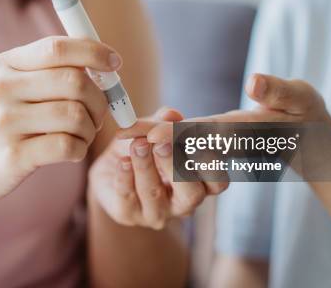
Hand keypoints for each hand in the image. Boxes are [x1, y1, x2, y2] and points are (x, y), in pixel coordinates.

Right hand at [0, 36, 120, 204]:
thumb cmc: (3, 122)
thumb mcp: (14, 86)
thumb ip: (51, 70)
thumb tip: (104, 61)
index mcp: (5, 64)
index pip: (57, 47)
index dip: (94, 52)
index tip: (115, 62)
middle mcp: (2, 89)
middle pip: (74, 81)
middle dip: (99, 99)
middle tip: (99, 113)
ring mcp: (5, 123)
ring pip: (76, 115)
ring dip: (91, 127)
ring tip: (84, 134)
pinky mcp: (13, 156)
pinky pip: (67, 146)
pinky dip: (81, 148)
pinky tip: (73, 150)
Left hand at [90, 107, 228, 229]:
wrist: (112, 166)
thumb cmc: (144, 147)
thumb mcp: (155, 130)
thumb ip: (164, 122)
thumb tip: (171, 114)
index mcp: (200, 183)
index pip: (218, 182)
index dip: (209, 163)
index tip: (192, 138)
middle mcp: (184, 202)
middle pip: (191, 193)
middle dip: (175, 165)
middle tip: (161, 144)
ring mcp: (157, 212)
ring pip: (154, 193)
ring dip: (145, 165)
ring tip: (137, 144)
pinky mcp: (129, 214)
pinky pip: (127, 197)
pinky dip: (125, 176)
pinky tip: (123, 161)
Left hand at [120, 74, 330, 178]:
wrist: (309, 142)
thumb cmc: (307, 114)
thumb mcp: (300, 97)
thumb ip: (279, 90)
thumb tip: (253, 82)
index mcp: (249, 133)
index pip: (211, 135)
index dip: (180, 136)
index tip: (150, 136)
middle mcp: (231, 145)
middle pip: (189, 147)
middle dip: (156, 143)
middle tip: (123, 138)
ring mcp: (223, 148)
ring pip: (185, 149)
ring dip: (155, 144)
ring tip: (123, 137)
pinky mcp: (218, 145)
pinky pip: (189, 145)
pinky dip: (165, 141)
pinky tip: (141, 135)